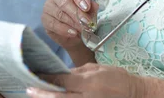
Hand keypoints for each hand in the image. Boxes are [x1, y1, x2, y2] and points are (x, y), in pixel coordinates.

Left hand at [27, 63, 145, 97]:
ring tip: (37, 94)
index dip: (48, 78)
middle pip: (59, 97)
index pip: (63, 81)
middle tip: (29, 89)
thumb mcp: (97, 69)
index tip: (35, 74)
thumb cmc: (116, 78)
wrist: (135, 94)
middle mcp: (87, 97)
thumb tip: (61, 74)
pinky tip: (52, 97)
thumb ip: (78, 72)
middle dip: (43, 93)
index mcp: (89, 82)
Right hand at [42, 0, 98, 50]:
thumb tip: (94, 6)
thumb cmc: (81, 15)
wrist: (75, 32)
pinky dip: (64, 30)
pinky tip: (73, 33)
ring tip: (83, 29)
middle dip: (77, 13)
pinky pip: (53, 24)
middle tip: (87, 22)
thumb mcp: (89, 10)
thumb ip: (91, 7)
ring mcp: (48, 6)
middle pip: (64, 2)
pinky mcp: (44, 19)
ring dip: (73, 23)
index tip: (87, 7)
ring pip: (59, 14)